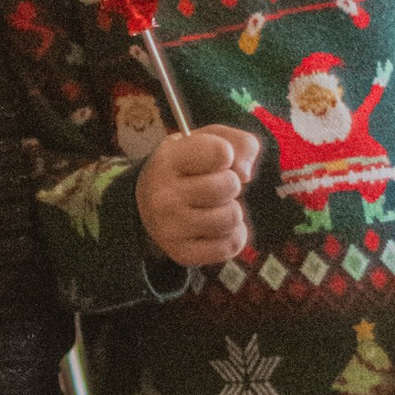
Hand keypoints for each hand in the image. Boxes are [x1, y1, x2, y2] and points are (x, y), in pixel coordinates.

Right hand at [135, 124, 261, 270]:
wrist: (149, 202)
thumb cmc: (187, 167)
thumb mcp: (208, 140)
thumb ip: (239, 143)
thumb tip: (245, 174)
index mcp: (167, 159)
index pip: (221, 153)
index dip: (227, 155)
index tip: (214, 160)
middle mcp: (162, 195)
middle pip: (229, 185)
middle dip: (231, 184)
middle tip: (214, 186)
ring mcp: (169, 228)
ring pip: (232, 217)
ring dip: (232, 210)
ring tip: (214, 206)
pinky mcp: (181, 253)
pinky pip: (231, 245)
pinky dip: (234, 235)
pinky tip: (217, 228)